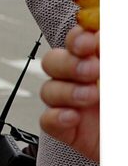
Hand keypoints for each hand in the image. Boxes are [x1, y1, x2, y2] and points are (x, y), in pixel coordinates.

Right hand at [38, 27, 98, 160]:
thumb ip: (120, 59)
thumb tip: (104, 34)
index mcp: (105, 63)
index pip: (80, 39)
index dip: (79, 35)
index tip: (92, 40)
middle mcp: (86, 81)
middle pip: (55, 60)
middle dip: (68, 62)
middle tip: (91, 69)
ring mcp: (76, 105)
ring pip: (48, 89)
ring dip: (66, 90)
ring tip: (90, 96)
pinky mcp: (69, 130)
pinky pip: (46, 120)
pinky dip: (56, 117)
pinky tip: (74, 117)